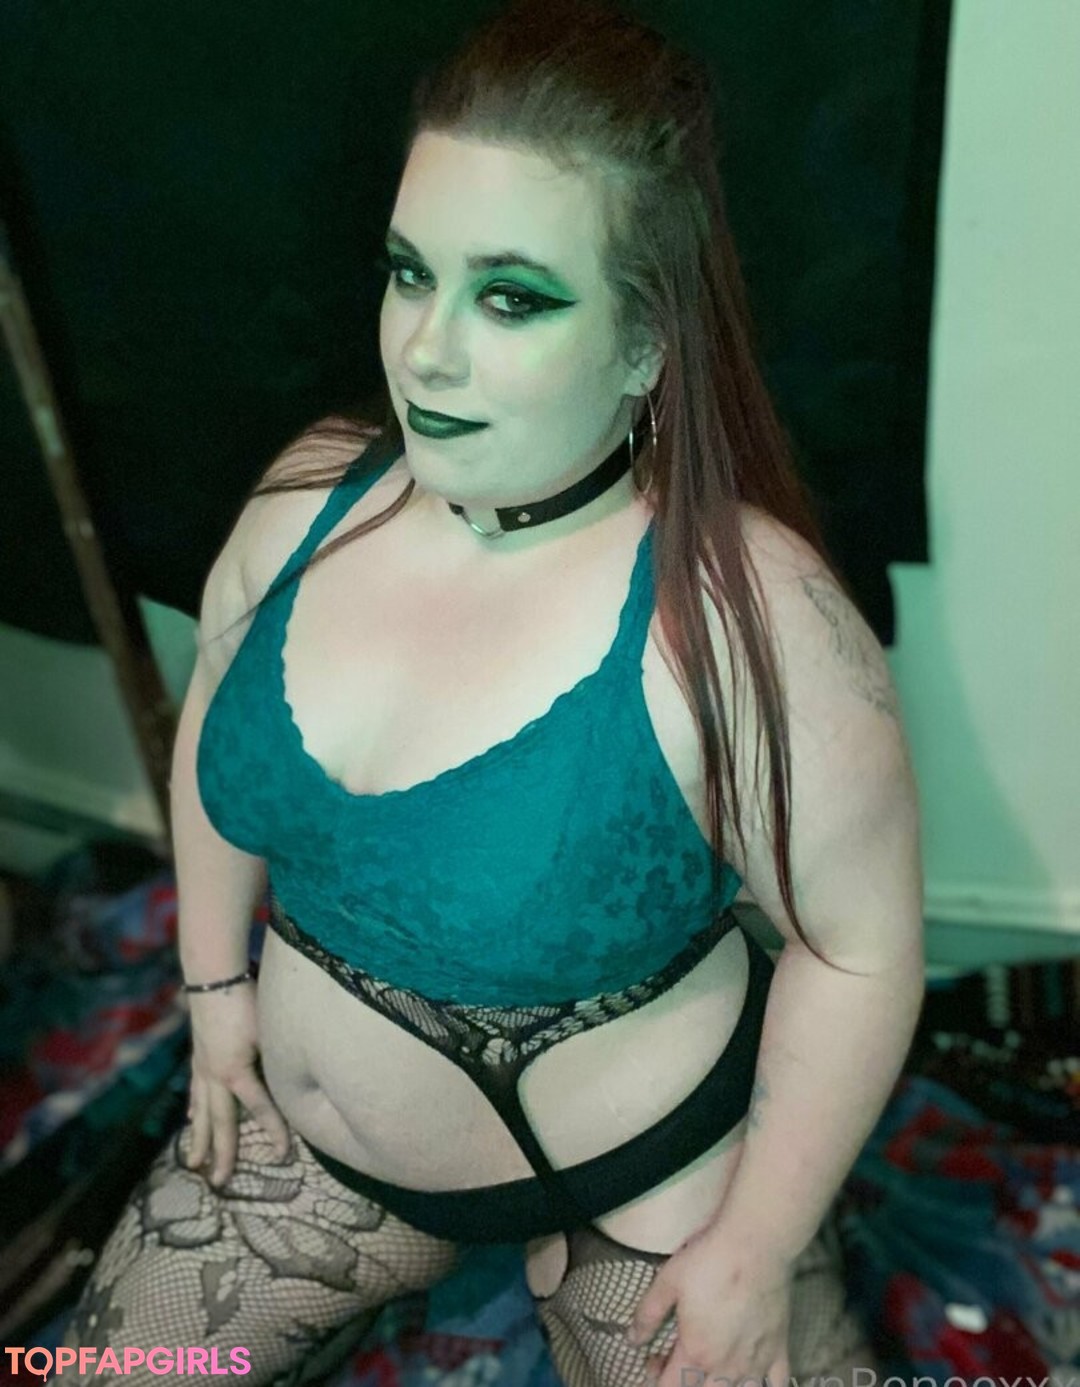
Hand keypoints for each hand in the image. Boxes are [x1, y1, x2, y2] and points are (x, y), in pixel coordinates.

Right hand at [183, 982, 289, 1185]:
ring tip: (194, 1162)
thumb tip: (298, 1080)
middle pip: (219, 1122)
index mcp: (235, 1072)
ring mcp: (202, 1066)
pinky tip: (191, 1117)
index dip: (274, 1132)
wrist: (213, 977)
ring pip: (200, 1110)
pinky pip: (196, 1090)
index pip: (259, 1109)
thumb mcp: (268, 1031)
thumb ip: (279, 1059)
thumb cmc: (246, 1000)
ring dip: (199, 1137)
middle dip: (221, 1153)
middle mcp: (215, 1075)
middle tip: (219, 1182)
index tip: (284, 1155)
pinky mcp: (199, 1054)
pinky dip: (194, 1107)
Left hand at [626, 1220, 793, 1386]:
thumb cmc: (709, 1261)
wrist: (755, 1244)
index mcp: (697, 1352)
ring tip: (711, 1370)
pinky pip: (778, 1384)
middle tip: (677, 1359)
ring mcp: (756, 1361)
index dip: (656, 1377)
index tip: (653, 1358)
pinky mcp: (779, 1349)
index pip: (670, 1386)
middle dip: (684, 1384)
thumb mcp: (668, 1282)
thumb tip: (632, 1339)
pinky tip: (754, 1379)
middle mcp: (727, 1366)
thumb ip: (648, 1315)